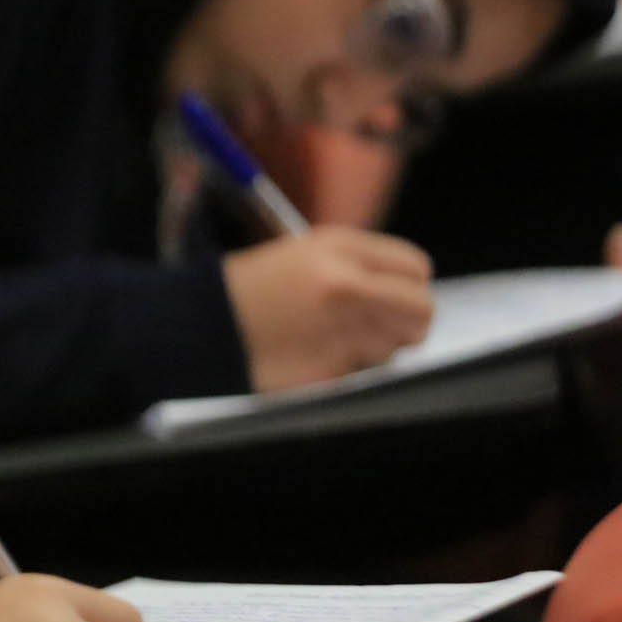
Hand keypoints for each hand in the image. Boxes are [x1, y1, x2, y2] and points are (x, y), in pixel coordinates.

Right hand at [222, 228, 434, 390]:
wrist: (200, 326)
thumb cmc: (249, 290)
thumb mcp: (302, 254)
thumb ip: (356, 266)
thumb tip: (404, 292)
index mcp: (340, 248)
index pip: (415, 268)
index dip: (410, 286)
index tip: (397, 296)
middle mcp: (348, 285)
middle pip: (421, 310)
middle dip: (410, 323)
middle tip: (386, 328)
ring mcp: (341, 329)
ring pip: (396, 347)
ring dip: (376, 350)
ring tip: (334, 341)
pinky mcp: (330, 369)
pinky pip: (363, 373)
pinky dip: (349, 371)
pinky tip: (316, 357)